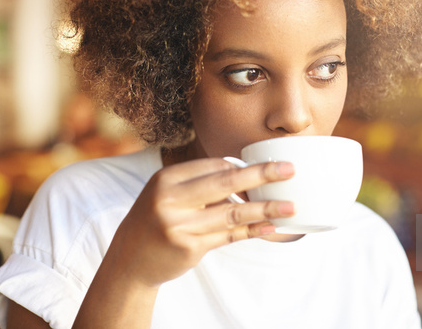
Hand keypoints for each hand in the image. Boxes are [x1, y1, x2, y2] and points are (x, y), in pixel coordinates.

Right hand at [110, 158, 294, 287]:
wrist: (131, 258)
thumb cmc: (157, 218)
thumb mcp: (168, 192)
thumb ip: (201, 182)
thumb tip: (247, 172)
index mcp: (167, 178)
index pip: (214, 165)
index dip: (244, 166)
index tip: (271, 163)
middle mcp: (171, 200)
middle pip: (225, 183)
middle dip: (261, 175)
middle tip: (289, 170)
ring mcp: (180, 226)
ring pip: (232, 213)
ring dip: (265, 209)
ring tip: (290, 206)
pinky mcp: (190, 248)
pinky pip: (229, 236)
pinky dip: (252, 231)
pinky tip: (270, 227)